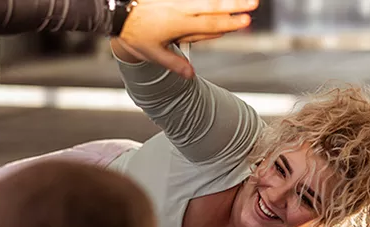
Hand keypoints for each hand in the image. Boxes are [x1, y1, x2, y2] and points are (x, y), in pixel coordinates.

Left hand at [116, 0, 258, 77]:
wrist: (116, 13)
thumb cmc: (134, 35)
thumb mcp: (152, 54)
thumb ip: (173, 64)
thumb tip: (191, 76)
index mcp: (177, 24)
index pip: (209, 24)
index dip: (228, 23)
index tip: (245, 22)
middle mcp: (179, 8)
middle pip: (212, 5)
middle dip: (234, 4)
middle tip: (253, 3)